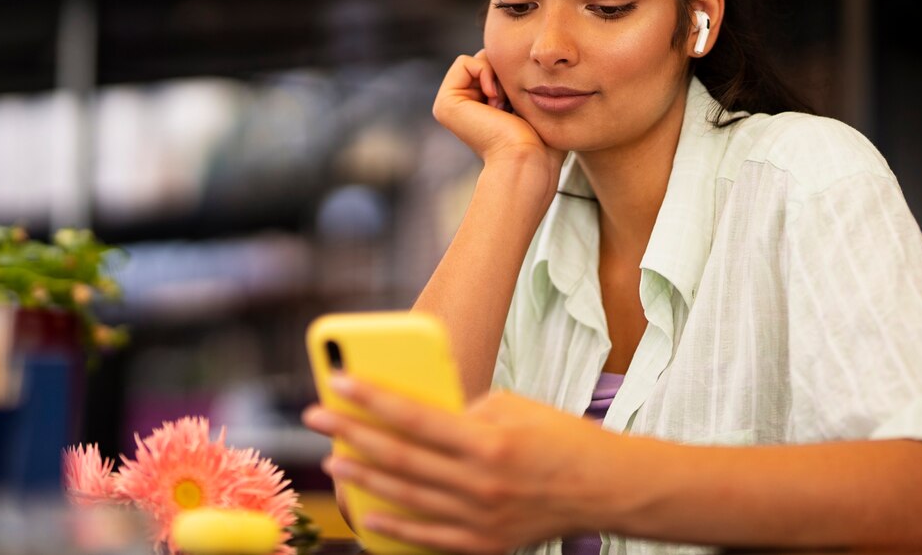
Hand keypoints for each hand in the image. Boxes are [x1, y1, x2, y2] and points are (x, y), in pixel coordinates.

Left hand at [302, 375, 618, 554]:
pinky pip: (429, 536)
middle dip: (351, 434)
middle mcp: (479, 482)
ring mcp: (480, 517)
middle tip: (316, 418)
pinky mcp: (485, 542)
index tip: (338, 382)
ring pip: (406, 496)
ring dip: (363, 478)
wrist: (605, 487)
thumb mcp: (513, 406)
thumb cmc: (560, 437)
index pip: (413, 416)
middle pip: (400, 457)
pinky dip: (396, 526)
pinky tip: (369, 513)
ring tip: (334, 460)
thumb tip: (419, 418)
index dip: (371, 399)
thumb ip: (463, 411)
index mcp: (488, 440)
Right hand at [434, 50, 564, 173]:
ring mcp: (451, 107)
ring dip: (498, 77)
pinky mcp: (445, 104)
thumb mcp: (530, 100)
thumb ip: (518, 79)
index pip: (498, 67)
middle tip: (510, 107)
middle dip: (505, 74)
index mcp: (480, 109)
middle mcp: (463, 108)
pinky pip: (464, 62)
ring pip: (478, 60)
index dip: (513, 75)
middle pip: (487, 61)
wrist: (527, 158)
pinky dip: (485, 72)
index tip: (518, 106)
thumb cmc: (539, 139)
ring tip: (503, 106)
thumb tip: (515, 57)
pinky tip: (494, 98)